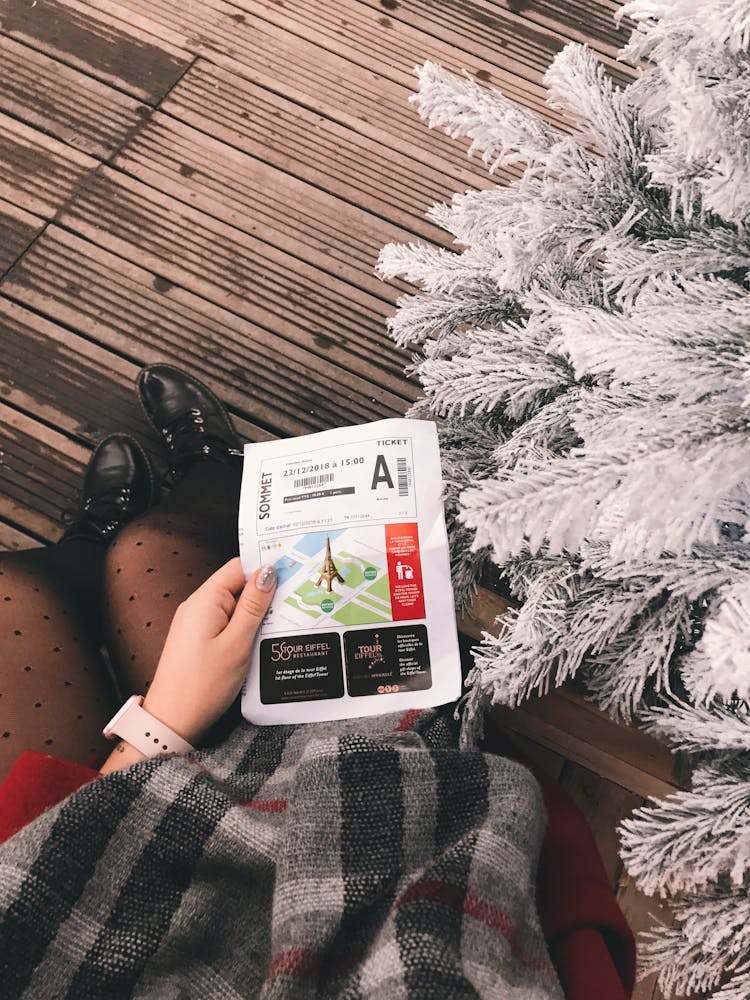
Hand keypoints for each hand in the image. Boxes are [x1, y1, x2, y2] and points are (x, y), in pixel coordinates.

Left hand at [141, 558, 276, 744]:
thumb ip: (253, 606)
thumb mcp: (237, 643)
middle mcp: (197, 606)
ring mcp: (196, 623)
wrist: (172, 720)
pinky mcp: (198, 638)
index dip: (264, 569)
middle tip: (290, 607)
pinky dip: (244, 628)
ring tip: (277, 628)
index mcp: (205, 600)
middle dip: (263, 595)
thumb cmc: (202, 686)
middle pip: (237, 585)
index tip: (290, 576)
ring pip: (234, 606)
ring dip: (255, 615)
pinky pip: (226, 622)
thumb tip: (267, 573)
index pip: (238, 567)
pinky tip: (257, 642)